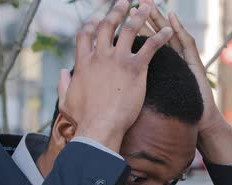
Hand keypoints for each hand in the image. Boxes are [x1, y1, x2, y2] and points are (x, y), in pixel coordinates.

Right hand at [57, 0, 173, 151]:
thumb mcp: (66, 100)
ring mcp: (118, 60)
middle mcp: (101, 56)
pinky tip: (168, 30)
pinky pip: (150, 47)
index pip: (86, 35)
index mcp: (84, 62)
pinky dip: (160, 37)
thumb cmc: (84, 118)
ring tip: (148, 6)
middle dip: (116, 10)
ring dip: (139, 15)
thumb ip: (63, 84)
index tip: (98, 18)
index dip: (92, 24)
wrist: (100, 126)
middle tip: (124, 2)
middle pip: (108, 25)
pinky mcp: (136, 68)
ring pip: (130, 29)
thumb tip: (63, 72)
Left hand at [135, 4, 231, 163]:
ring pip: (171, 34)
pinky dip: (179, 31)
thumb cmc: (177, 112)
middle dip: (148, 16)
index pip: (145, 42)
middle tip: (139, 1)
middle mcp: (172, 58)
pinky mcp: (194, 64)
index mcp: (158, 66)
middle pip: (158, 33)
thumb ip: (143, 85)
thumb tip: (122, 82)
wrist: (199, 120)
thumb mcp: (155, 96)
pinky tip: (173, 20)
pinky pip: (186, 45)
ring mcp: (184, 60)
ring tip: (153, 5)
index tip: (124, 14)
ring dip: (162, 19)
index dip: (136, 27)